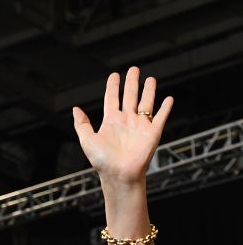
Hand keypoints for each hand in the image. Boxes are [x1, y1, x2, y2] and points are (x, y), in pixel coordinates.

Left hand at [72, 67, 172, 185]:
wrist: (120, 174)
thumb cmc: (103, 161)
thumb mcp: (88, 141)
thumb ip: (82, 124)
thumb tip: (75, 109)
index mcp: (111, 121)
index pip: (112, 98)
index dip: (113, 86)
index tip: (114, 75)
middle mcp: (126, 120)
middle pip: (129, 96)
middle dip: (131, 82)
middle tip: (134, 69)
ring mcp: (140, 125)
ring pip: (146, 102)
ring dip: (149, 90)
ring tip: (150, 79)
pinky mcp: (152, 132)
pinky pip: (160, 116)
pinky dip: (165, 107)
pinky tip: (169, 99)